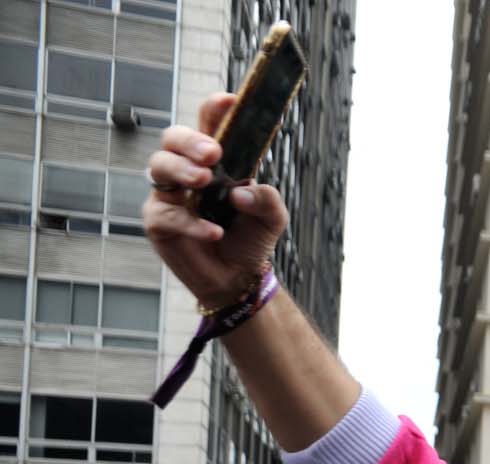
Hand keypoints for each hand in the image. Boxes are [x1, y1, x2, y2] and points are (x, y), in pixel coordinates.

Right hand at [145, 93, 288, 308]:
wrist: (238, 278)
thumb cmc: (250, 238)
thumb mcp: (272, 218)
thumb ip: (267, 200)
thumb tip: (242, 191)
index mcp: (216, 161)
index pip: (209, 125)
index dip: (214, 109)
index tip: (229, 99)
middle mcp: (186, 170)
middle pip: (173, 138)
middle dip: (191, 141)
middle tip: (214, 154)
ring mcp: (169, 194)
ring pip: (159, 167)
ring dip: (182, 169)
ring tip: (205, 180)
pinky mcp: (158, 222)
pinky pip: (167, 215)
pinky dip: (192, 223)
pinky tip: (215, 233)